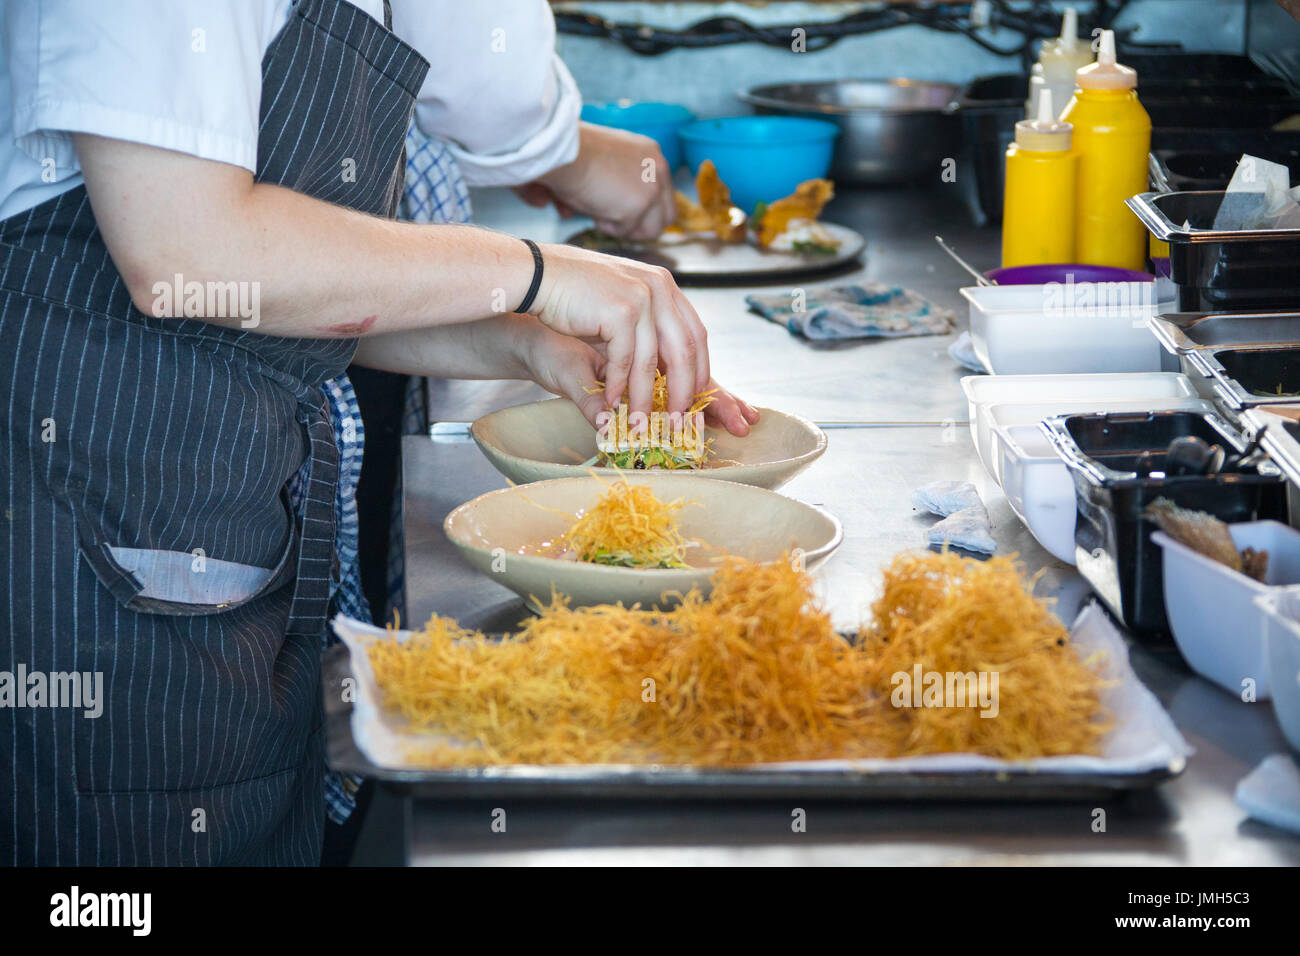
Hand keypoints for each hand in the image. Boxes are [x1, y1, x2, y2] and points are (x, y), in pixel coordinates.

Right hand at [530, 122, 675, 240]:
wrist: (562, 150)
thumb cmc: (572, 153)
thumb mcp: (605, 161)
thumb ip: (617, 183)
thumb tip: (606, 210)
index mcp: (652, 154)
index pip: (663, 194)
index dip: (643, 210)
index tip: (620, 210)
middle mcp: (659, 168)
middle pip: (667, 216)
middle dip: (641, 226)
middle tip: (614, 220)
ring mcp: (652, 188)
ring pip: (652, 231)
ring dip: (625, 228)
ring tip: (601, 211)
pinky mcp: (639, 205)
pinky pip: (626, 232)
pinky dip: (607, 226)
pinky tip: (593, 208)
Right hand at [530, 242, 706, 416]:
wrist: (538, 274)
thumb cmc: (575, 292)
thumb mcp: (619, 308)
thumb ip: (644, 334)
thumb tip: (668, 376)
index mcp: (663, 284)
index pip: (695, 332)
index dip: (698, 369)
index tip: (693, 397)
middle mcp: (658, 287)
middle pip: (683, 350)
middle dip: (681, 392)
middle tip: (675, 420)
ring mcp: (641, 297)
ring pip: (652, 361)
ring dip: (644, 397)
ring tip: (640, 422)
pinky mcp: (621, 311)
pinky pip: (625, 360)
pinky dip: (617, 386)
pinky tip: (610, 401)